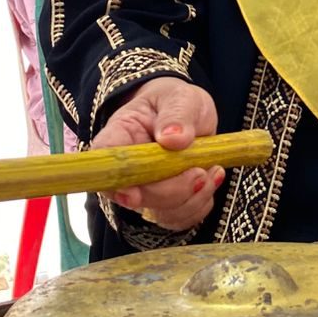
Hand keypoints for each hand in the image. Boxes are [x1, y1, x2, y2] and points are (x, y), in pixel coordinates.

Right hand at [94, 77, 222, 230]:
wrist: (186, 113)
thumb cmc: (176, 102)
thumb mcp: (180, 97)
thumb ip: (176, 114)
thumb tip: (173, 137)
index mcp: (118, 139)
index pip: (105, 167)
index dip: (117, 185)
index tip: (136, 192)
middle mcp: (126, 171)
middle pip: (137, 196)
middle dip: (173, 190)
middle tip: (201, 171)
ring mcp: (145, 190)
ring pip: (160, 213)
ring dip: (192, 199)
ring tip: (212, 170)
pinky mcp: (165, 203)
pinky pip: (179, 218)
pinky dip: (200, 204)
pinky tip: (211, 179)